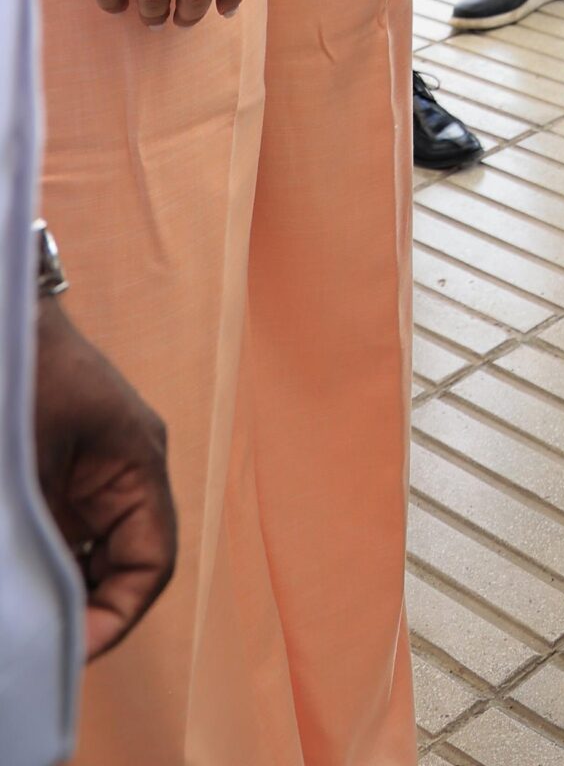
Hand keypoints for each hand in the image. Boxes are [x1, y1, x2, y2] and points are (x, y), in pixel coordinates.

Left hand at [34, 297, 176, 660]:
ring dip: (62, 595)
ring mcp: (92, 475)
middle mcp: (126, 474)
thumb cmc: (21, 369)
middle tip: (35, 650)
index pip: (149, 564)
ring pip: (92, 560)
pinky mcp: (59, 475)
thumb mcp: (26, 458)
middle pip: (123, 570)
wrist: (2, 309)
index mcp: (137, 463)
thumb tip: (24, 597)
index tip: (66, 652)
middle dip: (85, 615)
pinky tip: (17, 589)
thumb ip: (31, 527)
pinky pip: (65, 540)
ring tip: (23, 626)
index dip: (114, 618)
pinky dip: (45, 570)